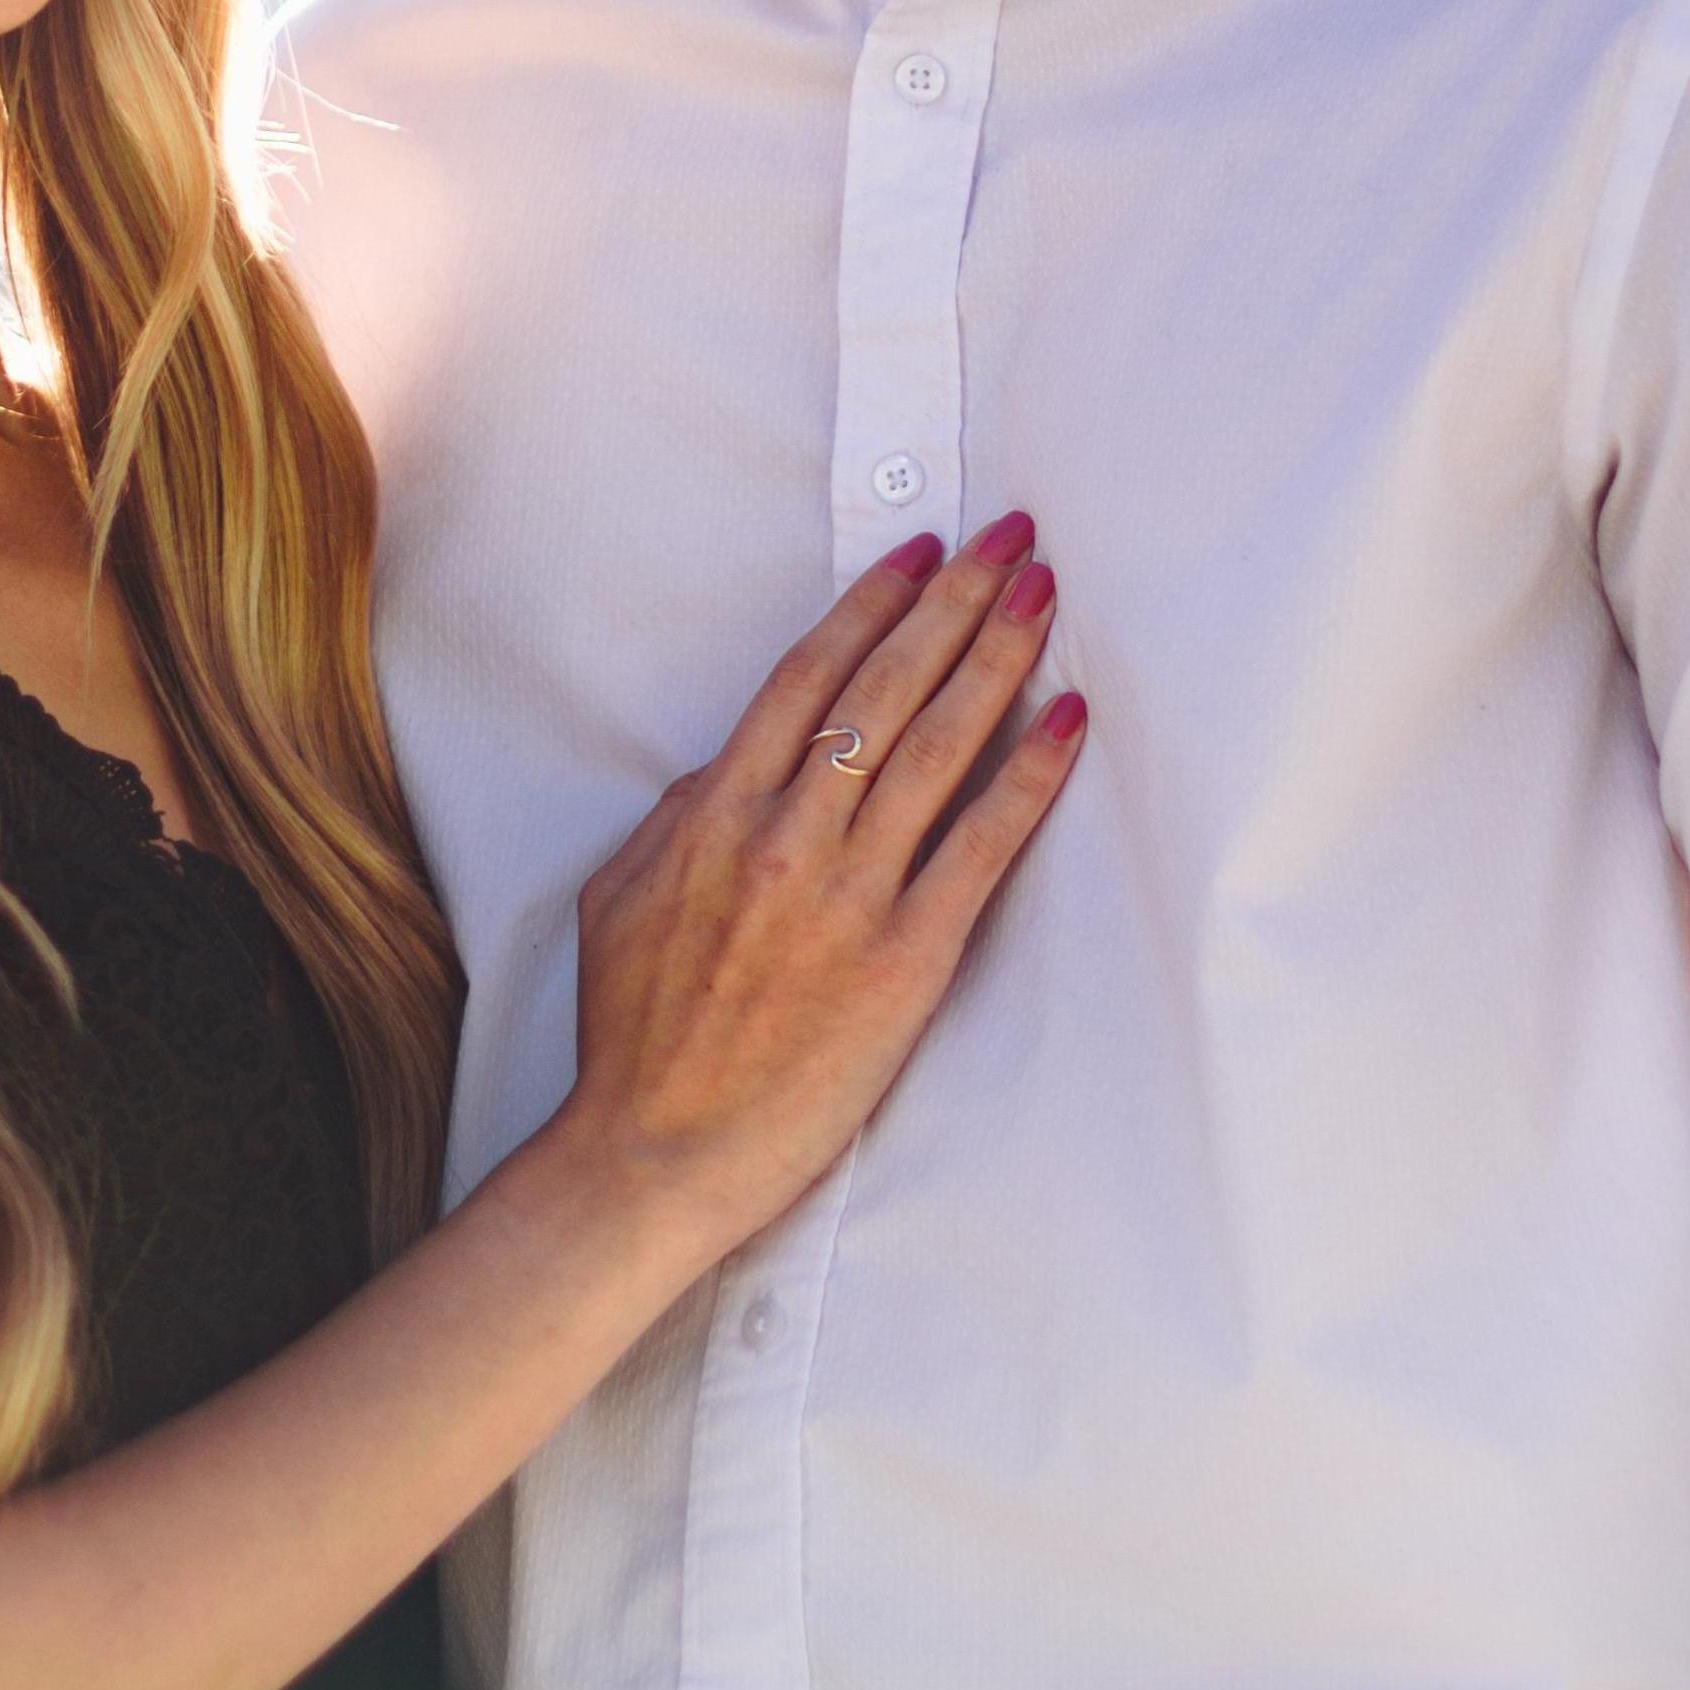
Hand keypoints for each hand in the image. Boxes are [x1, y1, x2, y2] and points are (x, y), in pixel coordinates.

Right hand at [559, 517, 1082, 1262]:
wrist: (658, 1150)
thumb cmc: (634, 1034)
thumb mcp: (620, 897)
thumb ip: (676, 817)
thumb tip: (729, 766)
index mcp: (714, 813)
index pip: (808, 678)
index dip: (872, 604)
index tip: (918, 552)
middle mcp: (788, 837)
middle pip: (886, 689)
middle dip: (953, 600)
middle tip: (1006, 540)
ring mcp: (852, 895)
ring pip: (940, 746)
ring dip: (997, 658)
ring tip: (1041, 597)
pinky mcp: (909, 959)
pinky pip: (985, 845)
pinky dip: (1033, 775)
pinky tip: (1068, 720)